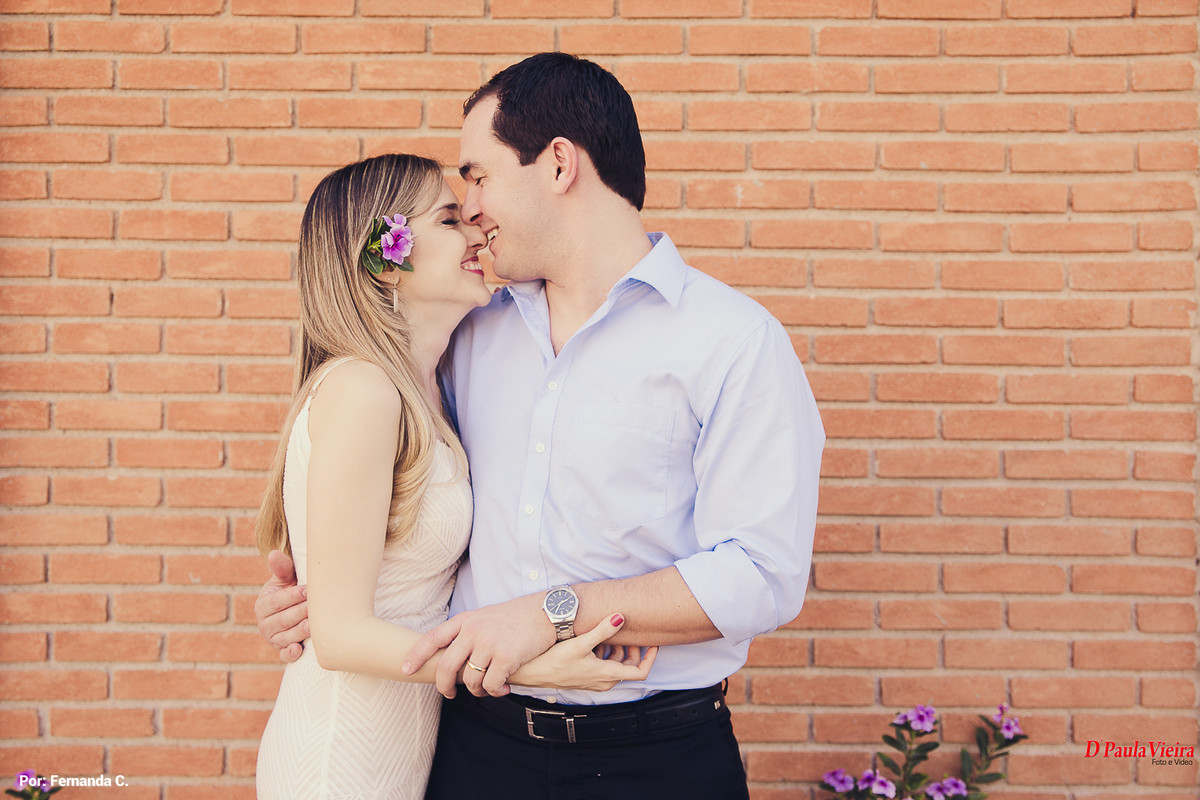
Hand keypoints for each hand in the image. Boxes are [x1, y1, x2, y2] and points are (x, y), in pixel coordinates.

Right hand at [254, 549, 308, 663]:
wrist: (297, 608)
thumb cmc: (293, 589)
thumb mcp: (286, 578)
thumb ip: (282, 569)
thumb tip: (273, 554)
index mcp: (263, 604)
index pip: (276, 601)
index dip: (291, 596)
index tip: (307, 590)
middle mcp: (264, 623)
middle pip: (282, 620)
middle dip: (299, 613)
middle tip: (315, 608)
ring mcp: (273, 639)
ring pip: (285, 637)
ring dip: (298, 632)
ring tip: (312, 626)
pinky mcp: (282, 650)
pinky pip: (284, 655)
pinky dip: (290, 654)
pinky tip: (298, 650)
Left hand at [402, 593, 553, 698]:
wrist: (545, 612)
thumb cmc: (515, 618)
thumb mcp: (485, 617)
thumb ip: (467, 633)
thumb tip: (451, 661)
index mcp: (465, 621)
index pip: (432, 638)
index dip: (416, 655)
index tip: (406, 670)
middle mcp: (474, 631)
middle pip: (445, 666)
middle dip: (443, 686)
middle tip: (450, 694)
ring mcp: (489, 644)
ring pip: (469, 680)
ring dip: (477, 690)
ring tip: (489, 688)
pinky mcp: (506, 657)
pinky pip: (490, 685)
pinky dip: (496, 691)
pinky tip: (504, 687)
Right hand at [512, 614, 658, 691]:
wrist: (532, 673)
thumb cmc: (554, 661)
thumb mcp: (581, 643)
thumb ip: (603, 630)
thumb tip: (621, 617)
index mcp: (607, 675)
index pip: (641, 672)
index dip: (651, 657)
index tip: (653, 643)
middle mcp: (604, 681)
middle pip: (630, 667)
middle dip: (634, 649)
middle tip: (628, 632)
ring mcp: (595, 680)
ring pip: (616, 665)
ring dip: (618, 649)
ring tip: (610, 633)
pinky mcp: (586, 677)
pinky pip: (604, 665)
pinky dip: (606, 653)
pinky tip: (595, 640)